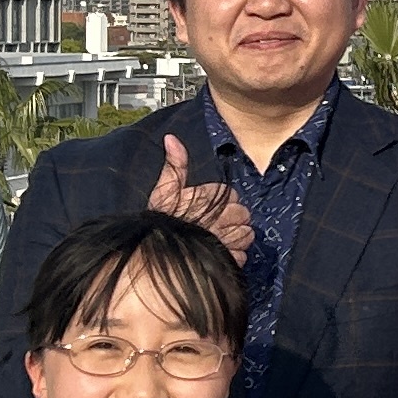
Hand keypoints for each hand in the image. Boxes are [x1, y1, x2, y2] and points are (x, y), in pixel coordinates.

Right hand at [148, 134, 256, 257]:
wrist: (151, 254)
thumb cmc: (158, 221)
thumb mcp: (163, 190)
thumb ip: (174, 165)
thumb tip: (171, 139)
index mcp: (209, 198)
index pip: (233, 194)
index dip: (228, 201)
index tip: (218, 206)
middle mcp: (220, 217)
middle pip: (243, 214)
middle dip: (236, 218)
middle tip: (223, 222)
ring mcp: (224, 240)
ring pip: (245, 235)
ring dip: (238, 236)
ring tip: (224, 238)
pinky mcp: (226, 259)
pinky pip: (241, 256)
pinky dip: (235, 255)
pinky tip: (223, 253)